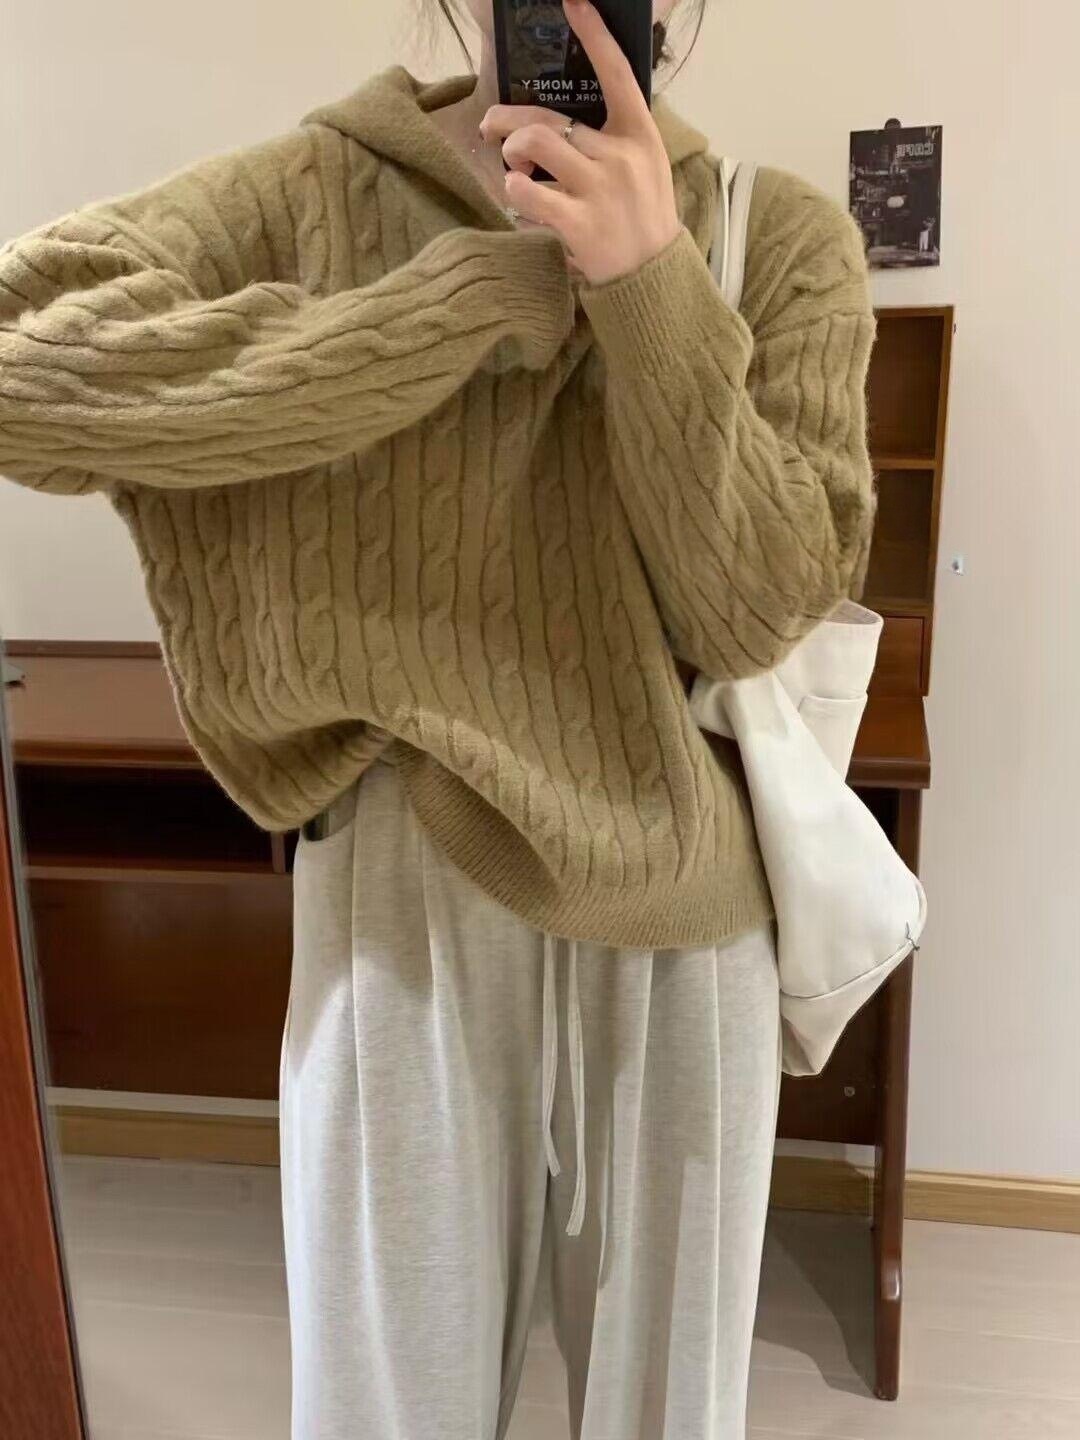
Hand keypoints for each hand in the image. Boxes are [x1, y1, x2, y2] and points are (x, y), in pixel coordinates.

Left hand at [480, 0, 681, 285]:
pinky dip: (515, 191)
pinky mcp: (580, 223)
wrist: (652, 276)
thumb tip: (561, 119)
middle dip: (508, 119)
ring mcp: (600, 190)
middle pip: (549, 118)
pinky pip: (528, 192)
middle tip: (491, 127)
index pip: (617, 74)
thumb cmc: (641, 218)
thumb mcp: (643, 166)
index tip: (573, 3)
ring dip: (511, 153)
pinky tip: (521, 198)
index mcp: (640, 135)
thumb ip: (611, 137)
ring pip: (535, 144)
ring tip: (512, 167)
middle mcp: (620, 157)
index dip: (595, 35)